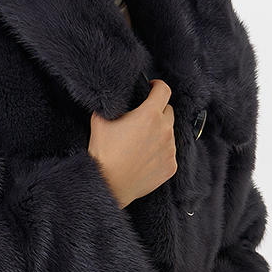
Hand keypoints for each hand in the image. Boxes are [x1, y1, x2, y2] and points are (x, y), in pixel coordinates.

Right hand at [88, 80, 177, 208]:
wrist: (109, 185)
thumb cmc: (104, 154)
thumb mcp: (100, 121)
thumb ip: (111, 106)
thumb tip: (112, 100)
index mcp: (150, 115)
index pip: (164, 90)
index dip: (157, 85)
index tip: (152, 88)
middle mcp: (165, 131)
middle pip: (169, 111)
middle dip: (158, 111)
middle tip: (143, 119)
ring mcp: (170, 150)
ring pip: (170, 133)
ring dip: (159, 133)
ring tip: (142, 142)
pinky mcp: (171, 167)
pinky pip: (169, 153)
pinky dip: (160, 152)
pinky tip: (145, 157)